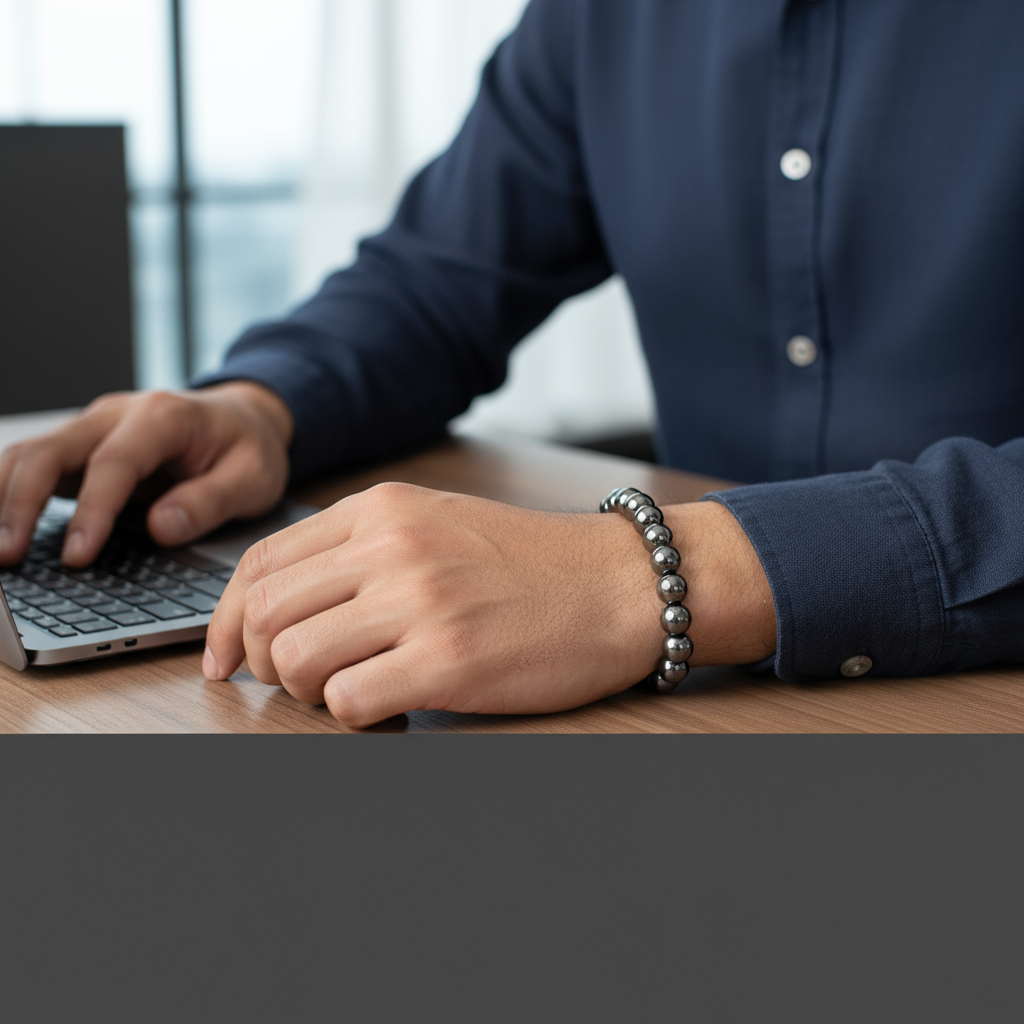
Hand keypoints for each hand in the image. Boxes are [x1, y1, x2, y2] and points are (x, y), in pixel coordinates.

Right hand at [0, 382, 293, 566]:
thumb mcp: (254, 477)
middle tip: (8, 556)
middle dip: (20, 503)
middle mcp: (117, 415)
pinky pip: (33, 466)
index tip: (77, 557)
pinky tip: (0, 529)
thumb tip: (160, 528)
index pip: (114, 463)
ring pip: (29, 454)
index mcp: (164, 416)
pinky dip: (8, 494)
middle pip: (50, 451)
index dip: (92, 511)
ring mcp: (93, 429)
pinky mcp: (81, 449)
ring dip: (2, 499)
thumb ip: (210, 501)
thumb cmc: (250, 449)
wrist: (244, 418)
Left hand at [204, 484, 775, 726]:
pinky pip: (348, 702)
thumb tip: (283, 604)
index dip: (224, 617)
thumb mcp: (437, 522)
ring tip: (349, 689)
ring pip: (293, 659)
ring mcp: (419, 603)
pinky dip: (354, 714)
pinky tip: (390, 703)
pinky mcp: (447, 662)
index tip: (223, 655)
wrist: (621, 583)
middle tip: (293, 680)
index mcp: (381, 510)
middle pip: (264, 612)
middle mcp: (390, 549)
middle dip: (261, 660)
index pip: (261, 560)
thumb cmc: (532, 561)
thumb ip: (361, 549)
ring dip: (307, 690)